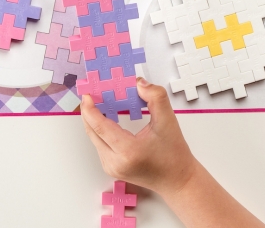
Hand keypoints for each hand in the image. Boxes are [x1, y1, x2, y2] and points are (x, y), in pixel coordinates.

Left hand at [80, 77, 197, 195]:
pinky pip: (100, 145)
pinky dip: (100, 131)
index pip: (100, 127)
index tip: (88, 95)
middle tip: (91, 94)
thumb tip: (138, 84)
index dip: (90, 109)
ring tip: (98, 103)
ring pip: (94, 138)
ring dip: (94, 121)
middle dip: (88, 112)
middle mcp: (115, 162)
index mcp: (128, 151)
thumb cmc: (174, 154)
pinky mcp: (110, 168)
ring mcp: (111, 167)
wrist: (177, 180)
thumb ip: (155, 97)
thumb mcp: (168, 121)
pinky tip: (106, 118)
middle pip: (92, 132)